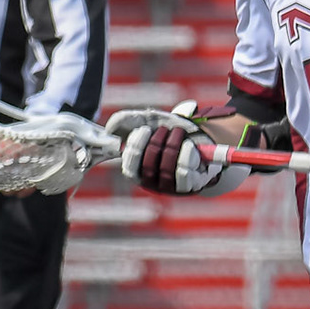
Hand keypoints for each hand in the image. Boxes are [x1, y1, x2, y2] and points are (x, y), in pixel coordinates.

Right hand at [103, 102, 248, 196]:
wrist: (199, 137)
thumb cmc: (167, 131)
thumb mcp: (147, 122)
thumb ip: (126, 121)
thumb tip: (110, 130)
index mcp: (138, 171)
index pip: (130, 167)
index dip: (135, 148)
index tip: (145, 129)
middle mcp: (153, 182)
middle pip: (148, 166)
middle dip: (156, 144)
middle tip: (164, 129)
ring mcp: (172, 187)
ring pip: (166, 169)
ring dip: (171, 146)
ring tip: (178, 132)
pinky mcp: (191, 186)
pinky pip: (184, 174)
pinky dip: (185, 156)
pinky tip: (187, 145)